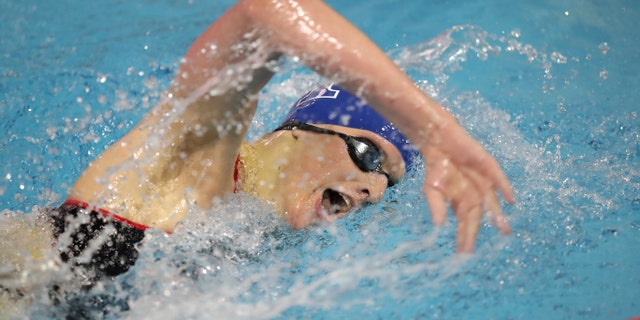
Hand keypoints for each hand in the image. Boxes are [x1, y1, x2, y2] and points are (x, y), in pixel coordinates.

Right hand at [420, 119, 514, 252]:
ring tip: (503, 230)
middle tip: (475, 248)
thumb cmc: (436, 167)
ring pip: (492, 203)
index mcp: (462, 203)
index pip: (465, 224)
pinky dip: (505, 189)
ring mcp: (483, 183)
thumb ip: (436, 207)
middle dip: (476, 232)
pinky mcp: (488, 168)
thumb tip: (438, 226)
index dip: (464, 238)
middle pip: (478, 218)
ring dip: (497, 215)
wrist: (439, 143)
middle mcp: (475, 196)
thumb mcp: (432, 190)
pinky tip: (510, 200)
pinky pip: (499, 180)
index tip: (463, 254)